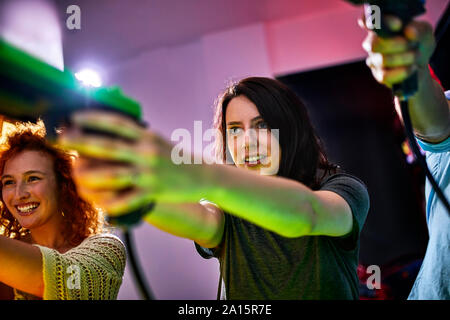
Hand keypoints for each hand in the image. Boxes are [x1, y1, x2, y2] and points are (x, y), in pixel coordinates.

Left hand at [58, 111, 206, 217]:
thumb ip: (136, 134)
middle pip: (109, 147)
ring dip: (90, 175)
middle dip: (81, 142)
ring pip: (113, 175)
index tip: (72, 117)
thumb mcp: (157, 140)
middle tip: (61, 139)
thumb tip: (110, 125)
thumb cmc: (174, 157)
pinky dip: (111, 202)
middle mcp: (147, 153)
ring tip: (75, 173)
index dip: (93, 118)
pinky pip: (127, 200)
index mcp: (147, 136)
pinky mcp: (153, 193)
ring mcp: (149, 174)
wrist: (202, 175)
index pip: (117, 123)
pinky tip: (98, 203)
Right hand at [360, 15, 434, 87]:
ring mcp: (373, 60)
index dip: (383, 23)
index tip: (399, 25)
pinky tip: (412, 68)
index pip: (369, 22)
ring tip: (417, 56)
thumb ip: (417, 29)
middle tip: (413, 44)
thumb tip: (408, 32)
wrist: (421, 64)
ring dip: (406, 58)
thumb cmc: (418, 44)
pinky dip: (402, 71)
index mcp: (380, 27)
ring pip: (383, 60)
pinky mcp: (378, 75)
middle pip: (374, 44)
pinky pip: (385, 75)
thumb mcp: (424, 32)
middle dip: (398, 45)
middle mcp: (372, 43)